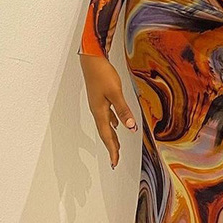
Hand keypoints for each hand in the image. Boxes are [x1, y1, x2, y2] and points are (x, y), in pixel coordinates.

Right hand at [79, 53, 138, 168]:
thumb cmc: (102, 74)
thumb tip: (130, 128)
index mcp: (100, 112)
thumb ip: (123, 110)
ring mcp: (98, 104)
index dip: (112, 149)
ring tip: (116, 146)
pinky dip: (112, 122)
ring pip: (106, 125)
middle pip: (105, 133)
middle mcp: (97, 110)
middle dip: (111, 146)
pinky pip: (107, 115)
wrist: (92, 59)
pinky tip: (116, 123)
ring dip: (111, 136)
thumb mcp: (115, 93)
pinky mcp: (101, 97)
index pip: (107, 135)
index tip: (115, 162)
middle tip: (115, 159)